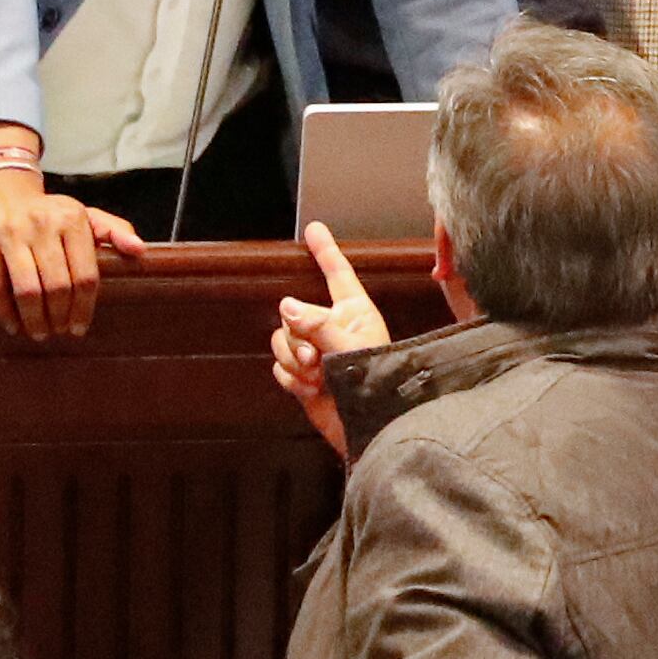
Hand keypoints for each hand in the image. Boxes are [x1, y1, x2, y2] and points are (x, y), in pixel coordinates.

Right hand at [0, 161, 144, 342]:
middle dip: (59, 317)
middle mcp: (41, 222)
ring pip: (27, 289)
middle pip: (58, 286)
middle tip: (57, 333)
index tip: (79, 329)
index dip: (84, 308)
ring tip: (38, 333)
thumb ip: (113, 231)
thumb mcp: (82, 215)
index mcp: (72, 218)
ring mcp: (8, 229)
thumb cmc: (46, 214)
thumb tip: (140, 251)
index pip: (86, 275)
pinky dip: (4, 312)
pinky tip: (12, 325)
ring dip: (34, 319)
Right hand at [269, 222, 392, 461]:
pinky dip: (290, 379)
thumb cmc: (377, 385)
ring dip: (293, 360)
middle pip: (294, 313)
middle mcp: (333, 328)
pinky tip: (310, 389)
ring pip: (282, 340)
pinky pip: (280, 367)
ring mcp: (317, 352)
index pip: (338, 274)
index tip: (314, 229)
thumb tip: (286, 306)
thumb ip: (319, 325)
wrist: (372, 429)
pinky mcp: (304, 377)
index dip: (326, 251)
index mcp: (355, 313)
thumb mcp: (351, 349)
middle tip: (315, 359)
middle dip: (298, 337)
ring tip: (316, 376)